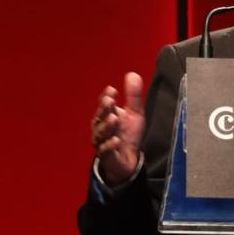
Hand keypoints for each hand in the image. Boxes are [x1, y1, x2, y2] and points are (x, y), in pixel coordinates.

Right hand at [91, 72, 144, 186]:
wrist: (128, 160)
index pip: (104, 105)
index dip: (107, 98)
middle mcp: (101, 129)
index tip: (112, 90)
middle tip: (110, 101)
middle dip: (104, 109)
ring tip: (114, 118)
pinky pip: (105, 151)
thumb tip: (133, 74)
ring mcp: (102, 143)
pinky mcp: (107, 157)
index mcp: (106, 117)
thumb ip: (133, 96)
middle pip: (100, 118)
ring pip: (101, 134)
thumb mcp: (134, 114)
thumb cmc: (128, 135)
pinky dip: (109, 145)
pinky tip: (115, 140)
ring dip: (107, 126)